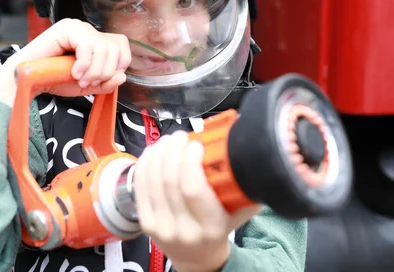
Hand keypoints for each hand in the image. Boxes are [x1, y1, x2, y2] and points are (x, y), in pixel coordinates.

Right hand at [0, 18, 131, 106]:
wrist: (29, 81)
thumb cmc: (54, 80)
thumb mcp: (87, 85)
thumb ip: (106, 82)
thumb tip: (122, 76)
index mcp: (96, 42)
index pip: (122, 47)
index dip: (119, 66)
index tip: (102, 81)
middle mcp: (89, 32)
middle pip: (116, 48)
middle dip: (105, 71)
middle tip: (88, 82)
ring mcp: (79, 28)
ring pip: (105, 47)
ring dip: (94, 70)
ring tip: (79, 79)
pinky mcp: (68, 28)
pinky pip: (88, 45)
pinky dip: (84, 63)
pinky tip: (74, 72)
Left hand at [133, 131, 262, 271]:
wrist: (197, 258)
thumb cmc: (219, 229)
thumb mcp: (239, 213)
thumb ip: (246, 190)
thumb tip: (253, 157)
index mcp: (209, 227)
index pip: (192, 188)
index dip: (190, 161)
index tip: (197, 145)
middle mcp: (182, 228)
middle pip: (169, 180)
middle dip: (173, 150)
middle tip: (181, 136)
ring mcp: (160, 226)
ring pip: (152, 180)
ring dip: (158, 153)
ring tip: (168, 140)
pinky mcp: (144, 221)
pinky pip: (139, 185)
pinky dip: (145, 163)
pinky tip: (154, 150)